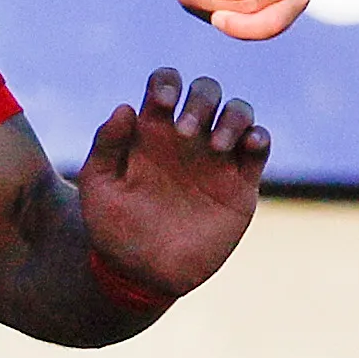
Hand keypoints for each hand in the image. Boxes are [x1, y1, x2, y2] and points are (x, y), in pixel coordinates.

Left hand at [77, 71, 267, 306]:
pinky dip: (260, 138)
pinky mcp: (240, 185)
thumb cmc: (114, 229)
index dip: (167, 82)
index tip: (161, 102)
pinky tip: (248, 146)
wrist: (142, 275)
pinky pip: (260, 148)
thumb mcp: (98, 187)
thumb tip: (125, 107)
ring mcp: (217, 159)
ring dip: (234, 116)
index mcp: (152, 132)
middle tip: (186, 132)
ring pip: (239, 112)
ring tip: (216, 146)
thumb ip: (105, 145)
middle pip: (207, 92)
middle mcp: (187, 139)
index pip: (165, 85)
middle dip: (202, 99)